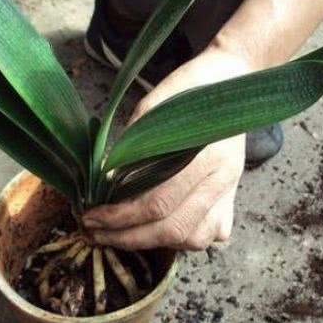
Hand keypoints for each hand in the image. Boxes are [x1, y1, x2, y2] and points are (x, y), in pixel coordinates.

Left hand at [83, 48, 249, 249]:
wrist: (230, 80)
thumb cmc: (189, 88)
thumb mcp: (154, 107)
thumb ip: (133, 145)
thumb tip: (106, 180)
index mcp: (207, 155)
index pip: (157, 203)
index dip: (119, 217)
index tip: (90, 216)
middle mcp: (223, 179)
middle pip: (173, 230)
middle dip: (127, 238)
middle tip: (96, 233)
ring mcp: (231, 191)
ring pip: (193, 239)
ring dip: (154, 242)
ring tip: (122, 233)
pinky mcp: (232, 197)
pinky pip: (208, 234)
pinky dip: (181, 239)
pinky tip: (157, 226)